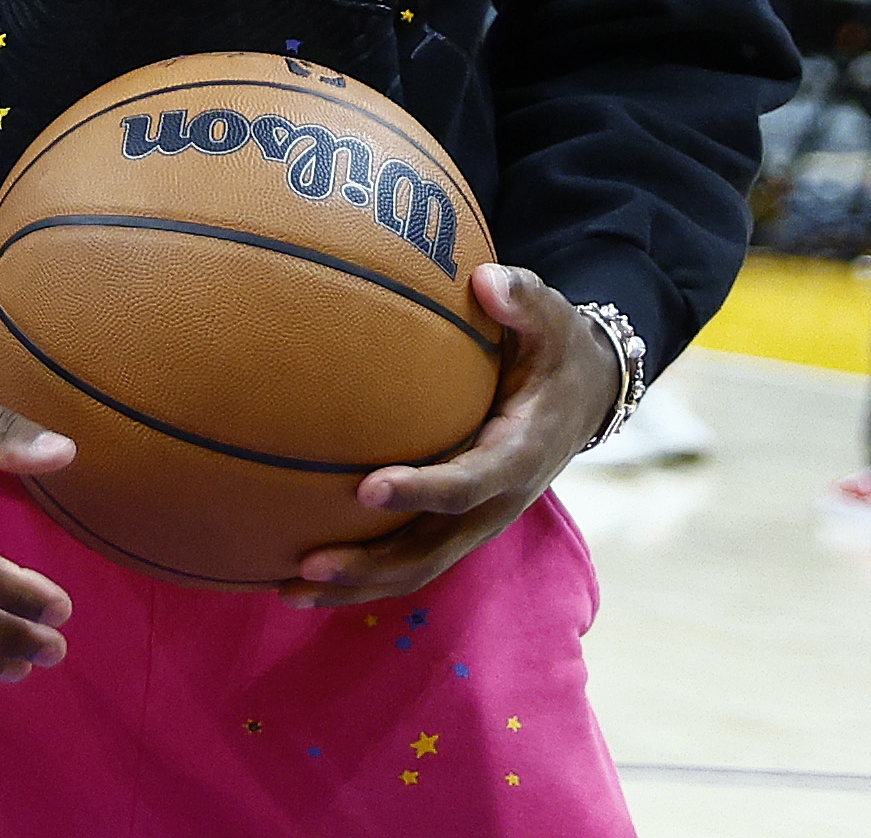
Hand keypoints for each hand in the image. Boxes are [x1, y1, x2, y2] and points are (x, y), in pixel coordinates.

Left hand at [284, 264, 616, 609]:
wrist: (583, 394)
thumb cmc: (555, 349)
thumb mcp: (553, 318)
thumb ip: (523, 299)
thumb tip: (486, 281)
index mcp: (520, 454)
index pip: (470, 483)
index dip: (422, 491)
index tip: (367, 488)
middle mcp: (498, 501)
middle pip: (433, 550)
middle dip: (371, 564)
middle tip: (307, 564)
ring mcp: (477, 522)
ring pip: (416, 569)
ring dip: (355, 585)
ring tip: (287, 591)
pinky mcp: (458, 525)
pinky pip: (410, 559)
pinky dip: (361, 576)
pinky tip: (303, 576)